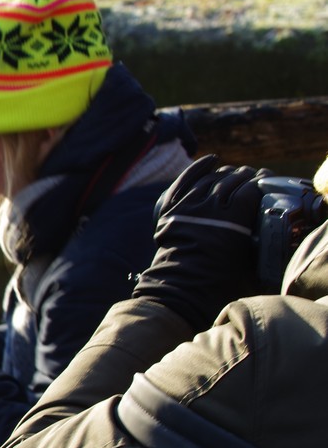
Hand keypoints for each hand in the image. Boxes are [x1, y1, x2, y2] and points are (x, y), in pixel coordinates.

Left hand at [136, 156, 269, 328]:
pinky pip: (185, 181)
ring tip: (234, 174)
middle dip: (245, 176)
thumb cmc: (220, 279)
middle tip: (252, 177)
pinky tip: (212, 160)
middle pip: (231, 181)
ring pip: (210, 179)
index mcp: (232, 221)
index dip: (260, 182)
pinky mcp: (171, 208)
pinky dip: (198, 168)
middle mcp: (210, 209)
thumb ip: (260, 238)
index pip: (250, 190)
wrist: (182, 287)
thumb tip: (276, 225)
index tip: (266, 181)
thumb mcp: (249, 259)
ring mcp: (188, 206)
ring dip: (224, 173)